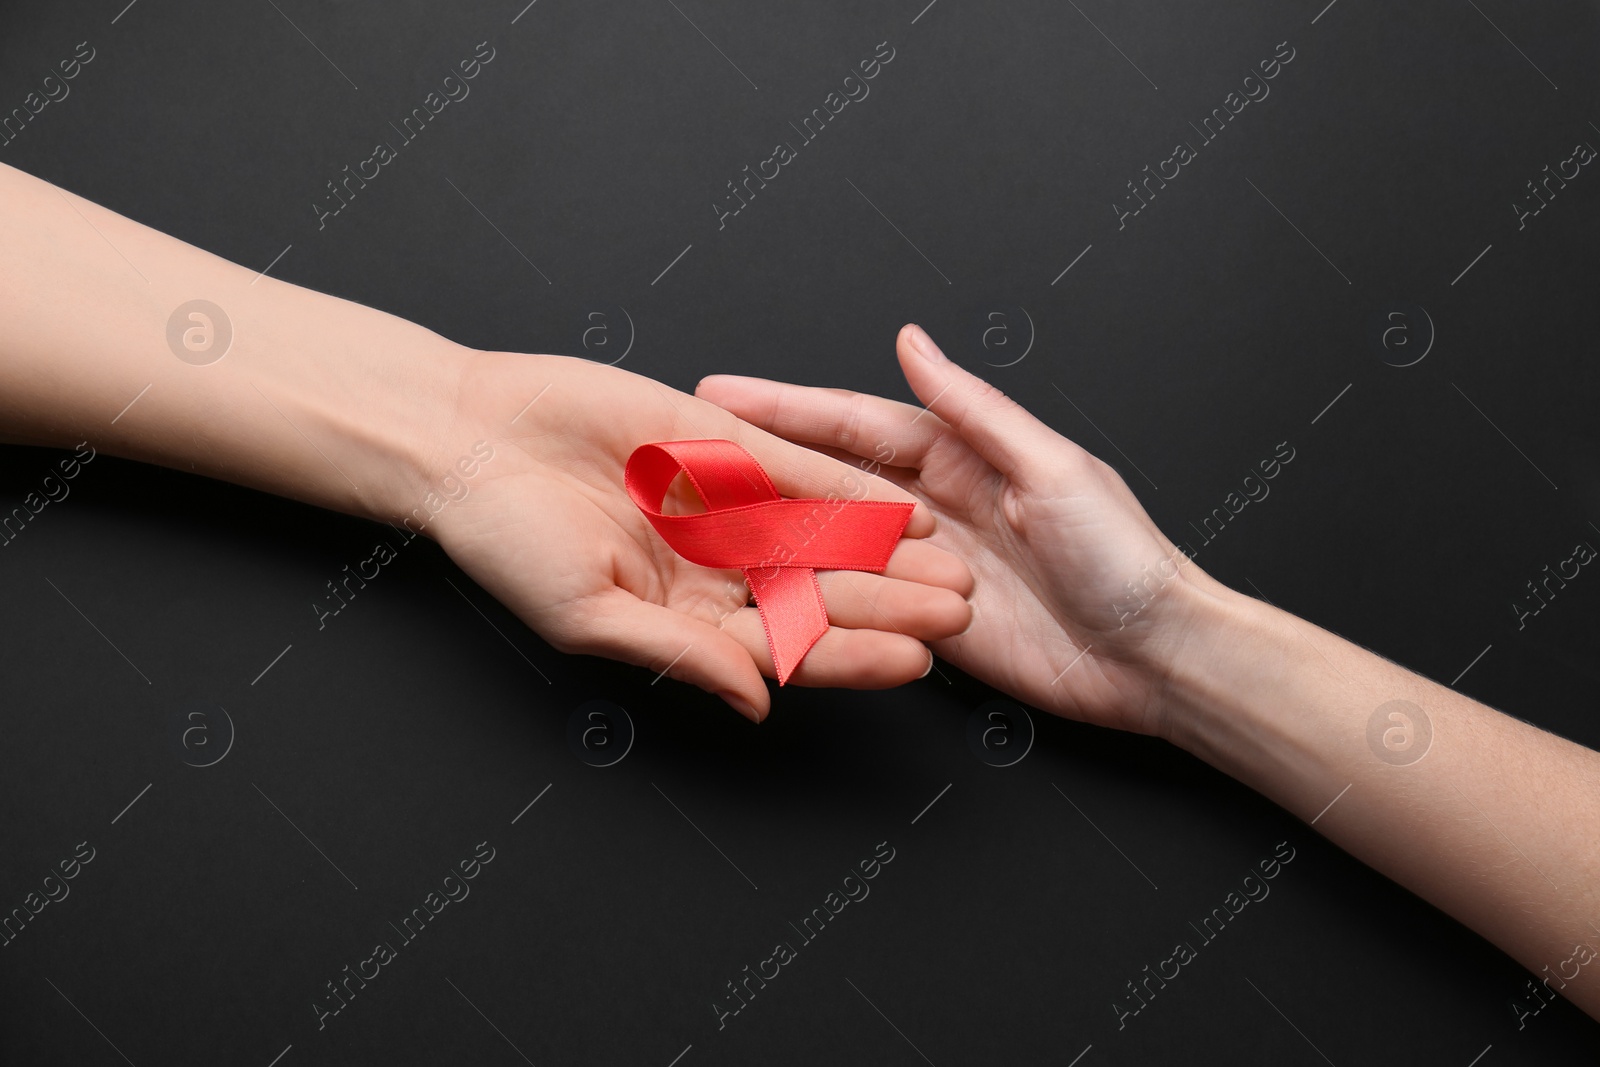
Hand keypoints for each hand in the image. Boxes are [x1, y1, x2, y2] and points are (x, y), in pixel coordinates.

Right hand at [419, 349, 973, 721]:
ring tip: (947, 564)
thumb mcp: (590, 614)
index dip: (851, 657)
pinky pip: (793, 468)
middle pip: (818, 593)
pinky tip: (898, 504)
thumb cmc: (506, 540)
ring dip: (882, 550)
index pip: (786, 648)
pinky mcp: (718, 445)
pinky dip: (843, 486)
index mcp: (686, 620)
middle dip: (888, 605)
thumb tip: (755, 704)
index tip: (913, 665)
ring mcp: (720, 506)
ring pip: (818, 534)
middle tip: (955, 614)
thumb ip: (679, 655)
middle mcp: (714, 568)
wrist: (467, 442)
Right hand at [696, 324, 1226, 735]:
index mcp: (962, 453)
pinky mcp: (921, 620)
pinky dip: (806, 592)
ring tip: (698, 519)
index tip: (721, 393)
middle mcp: (933, 504)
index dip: (785, 407)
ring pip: (827, 539)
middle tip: (683, 451)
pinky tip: (754, 587)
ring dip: (768, 528)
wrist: (1154, 655)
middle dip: (757, 460)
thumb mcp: (1050, 467)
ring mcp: (922, 564)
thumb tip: (912, 343)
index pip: (854, 423)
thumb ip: (973, 410)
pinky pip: (854, 601)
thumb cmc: (1122, 555)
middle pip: (825, 476)